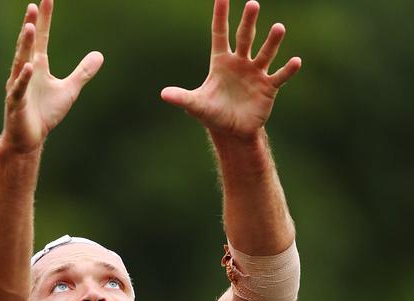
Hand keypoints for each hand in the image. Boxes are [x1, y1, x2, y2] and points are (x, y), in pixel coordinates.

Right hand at [2, 0, 103, 153]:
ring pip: (20, 62)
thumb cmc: (44, 114)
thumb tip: (100, 55)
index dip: (44, 20)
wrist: (28, 139)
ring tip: (28, 27)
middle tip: (33, 6)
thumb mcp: (69, 91)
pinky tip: (29, 66)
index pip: (41, 38)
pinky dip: (24, 78)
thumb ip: (82, 72)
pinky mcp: (16, 103)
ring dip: (24, 45)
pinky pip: (19, 89)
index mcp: (37, 66)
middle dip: (30, 25)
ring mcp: (18, 87)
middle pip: (28, 45)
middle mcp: (25, 72)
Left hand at [161, 0, 300, 138]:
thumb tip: (163, 94)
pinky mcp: (268, 87)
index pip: (220, 33)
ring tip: (278, 28)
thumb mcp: (196, 106)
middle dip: (248, 21)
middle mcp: (240, 62)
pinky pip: (280, 76)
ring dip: (272, 41)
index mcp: (222, 61)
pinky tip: (296, 61)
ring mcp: (256, 73)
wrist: (232, 131)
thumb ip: (182, 98)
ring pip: (265, 53)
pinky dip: (288, 70)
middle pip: (245, 37)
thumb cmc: (213, 113)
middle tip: (252, 4)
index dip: (220, 15)